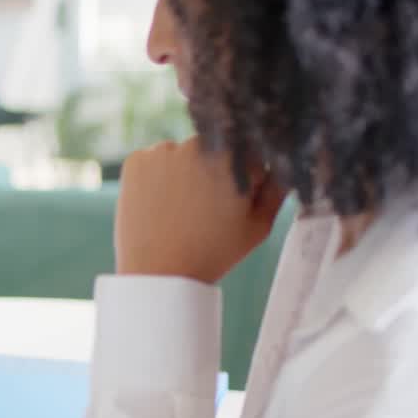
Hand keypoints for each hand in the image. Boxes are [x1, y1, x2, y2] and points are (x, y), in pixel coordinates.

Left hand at [114, 137, 287, 284]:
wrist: (159, 273)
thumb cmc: (212, 253)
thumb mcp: (258, 226)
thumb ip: (277, 189)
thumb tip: (282, 164)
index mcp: (231, 157)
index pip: (247, 154)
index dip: (245, 179)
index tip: (232, 203)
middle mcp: (197, 144)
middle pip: (213, 150)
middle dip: (213, 172)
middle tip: (204, 209)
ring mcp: (162, 150)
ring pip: (181, 155)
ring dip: (184, 173)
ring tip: (180, 210)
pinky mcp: (135, 160)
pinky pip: (153, 162)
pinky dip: (157, 177)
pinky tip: (160, 205)